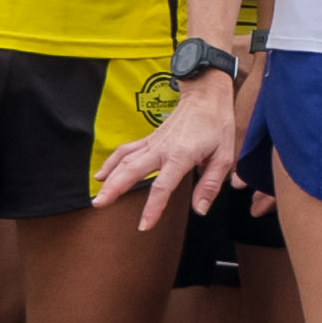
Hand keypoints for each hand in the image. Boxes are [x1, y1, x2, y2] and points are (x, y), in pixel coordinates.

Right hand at [93, 71, 242, 227]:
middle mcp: (161, 149)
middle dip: (114, 189)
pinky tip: (101, 175)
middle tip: (98, 205)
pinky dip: (110, 162)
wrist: (205, 96)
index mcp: (181, 155)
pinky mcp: (148, 139)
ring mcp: (152, 143)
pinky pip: (125, 151)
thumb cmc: (217, 125)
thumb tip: (199, 209)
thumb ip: (211, 185)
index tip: (143, 225)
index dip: (153, 208)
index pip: (162, 186)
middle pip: (132, 171)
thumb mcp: (225, 156)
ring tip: (96, 197)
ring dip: (108, 178)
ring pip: (124, 160)